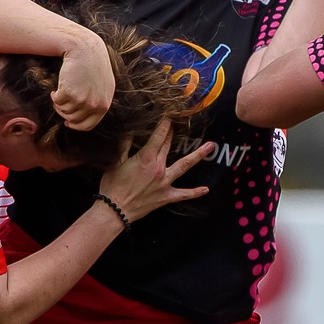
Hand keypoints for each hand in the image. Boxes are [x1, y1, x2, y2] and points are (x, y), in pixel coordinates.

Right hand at [52, 30, 116, 129]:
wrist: (85, 49)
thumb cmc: (93, 65)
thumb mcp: (103, 86)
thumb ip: (98, 101)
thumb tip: (86, 115)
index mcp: (104, 105)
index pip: (88, 125)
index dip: (75, 125)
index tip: (68, 122)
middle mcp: (94, 105)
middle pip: (73, 119)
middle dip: (64, 113)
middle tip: (60, 103)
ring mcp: (82, 100)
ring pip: (64, 111)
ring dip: (59, 104)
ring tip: (60, 93)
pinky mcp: (69, 92)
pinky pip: (57, 101)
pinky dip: (54, 96)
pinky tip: (56, 89)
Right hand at [97, 122, 214, 221]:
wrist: (115, 210)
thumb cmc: (113, 186)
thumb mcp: (115, 161)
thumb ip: (124, 144)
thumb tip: (130, 130)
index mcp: (146, 158)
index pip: (159, 136)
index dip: (165, 123)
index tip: (170, 114)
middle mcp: (158, 168)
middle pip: (168, 146)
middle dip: (173, 132)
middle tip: (181, 122)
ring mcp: (164, 183)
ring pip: (184, 166)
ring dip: (198, 155)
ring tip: (211, 146)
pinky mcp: (166, 196)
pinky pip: (183, 194)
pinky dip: (195, 192)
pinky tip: (206, 189)